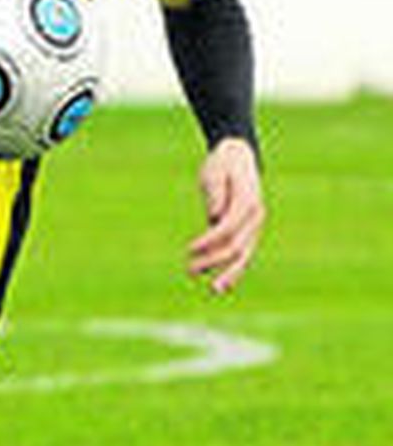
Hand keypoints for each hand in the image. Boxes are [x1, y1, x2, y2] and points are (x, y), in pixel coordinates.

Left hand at [187, 136, 263, 294]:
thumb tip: (214, 215)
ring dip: (229, 273)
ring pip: (244, 255)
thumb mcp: (215, 171)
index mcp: (248, 202)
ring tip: (214, 290)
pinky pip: (242, 253)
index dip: (209, 241)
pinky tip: (223, 284)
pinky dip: (234, 269)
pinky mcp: (247, 230)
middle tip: (191, 271)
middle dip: (215, 261)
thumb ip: (215, 192)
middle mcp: (255, 217)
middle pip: (238, 246)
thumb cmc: (222, 163)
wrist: (239, 155)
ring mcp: (254, 225)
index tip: (190, 249)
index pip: (227, 228)